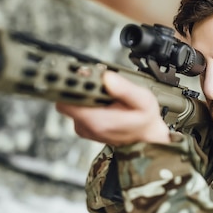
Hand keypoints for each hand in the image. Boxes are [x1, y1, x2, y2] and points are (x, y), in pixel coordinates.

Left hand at [56, 71, 170, 145]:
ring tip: (101, 88)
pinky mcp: (84, 127)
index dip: (72, 85)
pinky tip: (101, 98)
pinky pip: (78, 109)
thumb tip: (107, 77)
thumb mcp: (143, 101)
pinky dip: (86, 101)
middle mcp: (86, 126)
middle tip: (94, 77)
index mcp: (97, 121)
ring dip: (83, 93)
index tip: (82, 74)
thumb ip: (125, 89)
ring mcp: (83, 128)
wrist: (146, 139)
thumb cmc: (144, 120)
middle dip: (77, 86)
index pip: (66, 101)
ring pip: (71, 103)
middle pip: (66, 100)